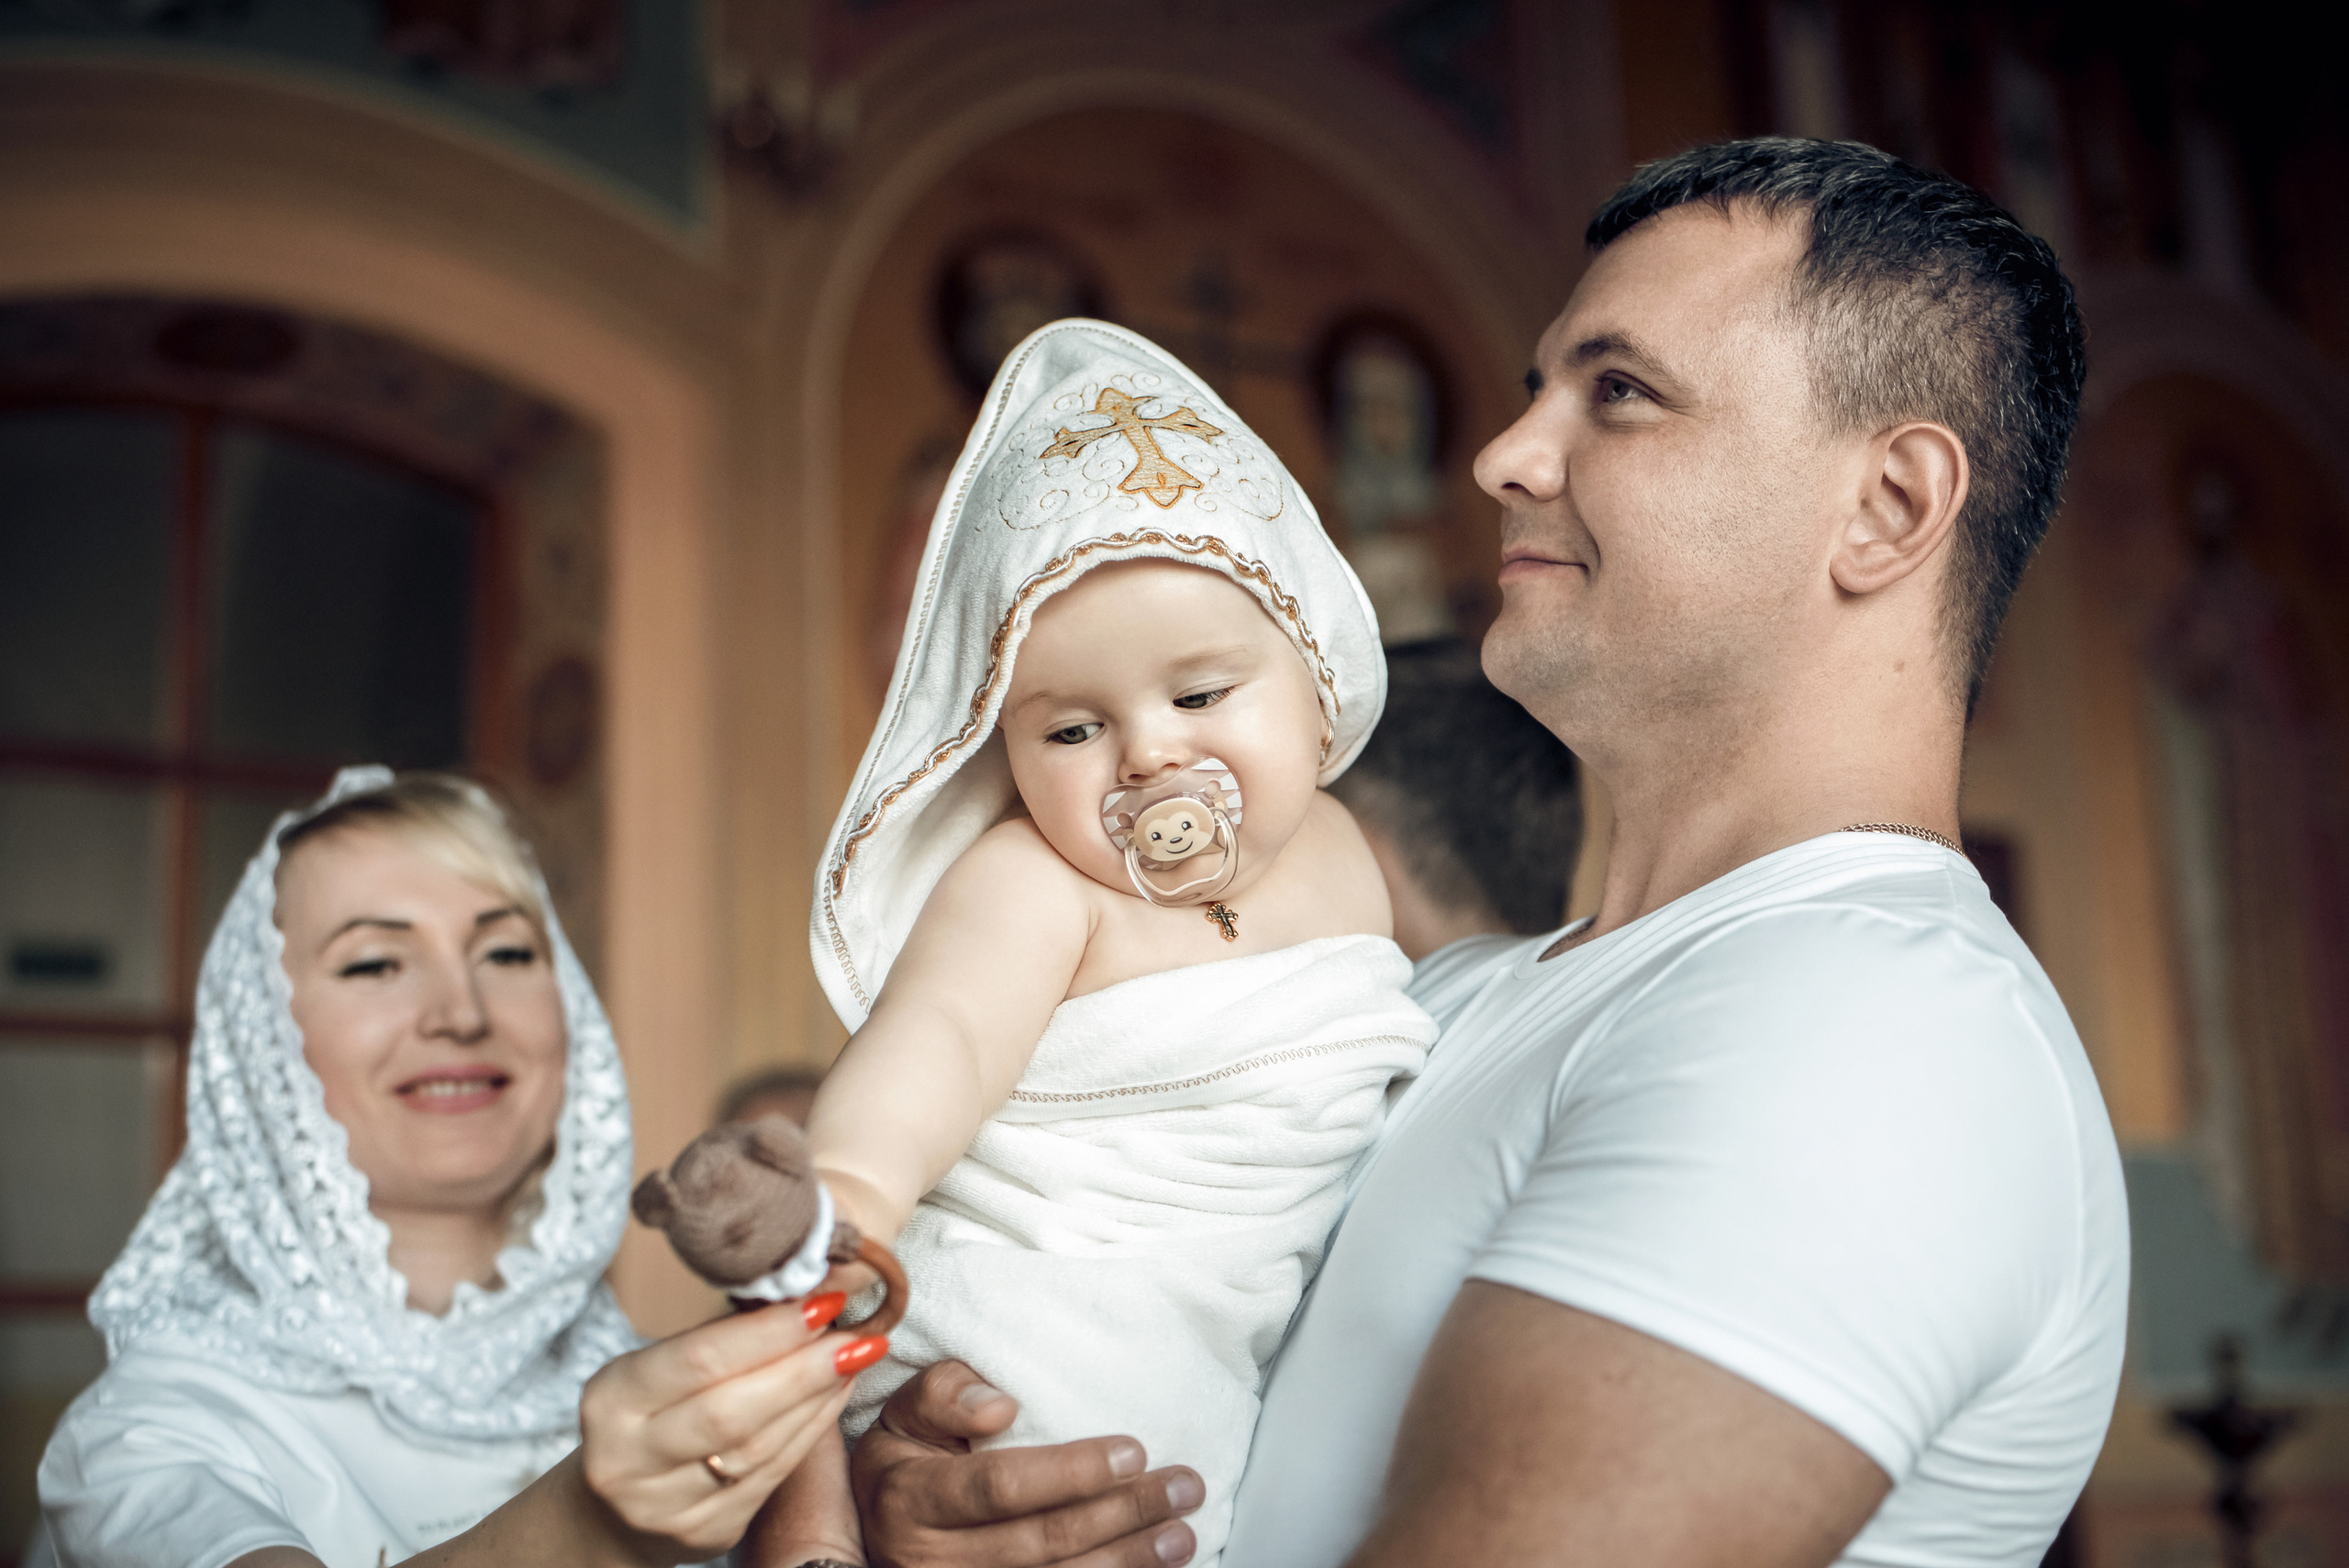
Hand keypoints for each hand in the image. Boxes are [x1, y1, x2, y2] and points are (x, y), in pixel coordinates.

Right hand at [577, 1293, 887, 1562]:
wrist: (613, 1510)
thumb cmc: (647, 1416)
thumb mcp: (657, 1370)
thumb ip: (719, 1338)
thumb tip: (803, 1297)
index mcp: (611, 1401)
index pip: (698, 1360)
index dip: (768, 1332)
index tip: (823, 1302)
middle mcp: (628, 1460)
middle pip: (730, 1412)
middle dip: (803, 1369)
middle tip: (856, 1336)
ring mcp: (665, 1506)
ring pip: (758, 1448)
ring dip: (817, 1398)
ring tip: (855, 1358)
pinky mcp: (704, 1532)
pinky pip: (771, 1476)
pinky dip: (810, 1431)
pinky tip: (834, 1396)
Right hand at [850, 1361, 1202, 1567]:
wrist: (878, 1526)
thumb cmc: (907, 1457)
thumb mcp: (905, 1411)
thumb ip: (945, 1394)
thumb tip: (999, 1406)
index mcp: (909, 1499)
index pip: (1001, 1487)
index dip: (1071, 1472)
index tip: (1133, 1450)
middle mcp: (928, 1561)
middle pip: (1042, 1541)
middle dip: (1123, 1514)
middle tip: (1183, 1486)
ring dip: (1129, 1562)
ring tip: (1181, 1534)